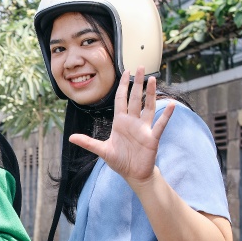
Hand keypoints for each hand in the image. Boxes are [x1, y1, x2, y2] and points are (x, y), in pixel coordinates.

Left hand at [68, 67, 174, 185]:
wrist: (133, 174)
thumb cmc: (119, 160)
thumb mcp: (102, 150)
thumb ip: (88, 143)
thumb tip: (70, 138)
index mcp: (120, 122)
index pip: (121, 100)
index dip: (123, 86)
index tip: (126, 72)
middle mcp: (133, 122)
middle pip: (136, 98)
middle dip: (138, 83)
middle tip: (142, 67)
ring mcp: (143, 128)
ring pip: (148, 107)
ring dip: (151, 93)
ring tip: (153, 79)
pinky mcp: (152, 138)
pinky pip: (160, 124)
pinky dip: (166, 115)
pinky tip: (171, 104)